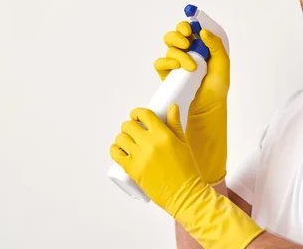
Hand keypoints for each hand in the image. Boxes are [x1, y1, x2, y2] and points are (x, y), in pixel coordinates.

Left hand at [110, 104, 263, 248]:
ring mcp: (139, 157)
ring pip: (120, 138)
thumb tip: (172, 107)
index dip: (137, 112)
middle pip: (129, 125)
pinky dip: (115, 149)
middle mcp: (149, 144)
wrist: (184, 194)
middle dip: (130, 126)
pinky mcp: (132, 170)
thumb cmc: (187, 170)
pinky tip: (120, 150)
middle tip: (133, 131)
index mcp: (163, 135)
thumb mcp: (183, 143)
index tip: (136, 115)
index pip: (144, 115)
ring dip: (122, 137)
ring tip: (128, 142)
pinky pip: (116, 154)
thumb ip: (175, 124)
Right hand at [153, 22, 228, 184]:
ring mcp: (176, 66)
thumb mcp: (222, 68)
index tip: (191, 27)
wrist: (205, 114)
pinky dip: (166, 63)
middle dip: (178, 35)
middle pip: (176, 35)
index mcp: (201, 49)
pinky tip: (177, 70)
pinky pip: (160, 64)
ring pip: (168, 48)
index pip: (191, 30)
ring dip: (176, 52)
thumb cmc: (216, 93)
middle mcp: (187, 55)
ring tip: (189, 66)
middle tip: (187, 44)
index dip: (188, 25)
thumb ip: (216, 47)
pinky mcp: (167, 77)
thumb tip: (202, 31)